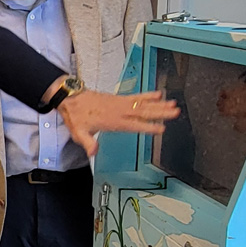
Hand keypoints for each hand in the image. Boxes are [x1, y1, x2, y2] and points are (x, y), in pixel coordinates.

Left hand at [57, 90, 178, 156]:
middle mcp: (119, 111)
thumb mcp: (78, 133)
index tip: (161, 128)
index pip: (134, 125)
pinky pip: (136, 96)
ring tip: (173, 104)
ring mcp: (120, 103)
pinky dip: (148, 95)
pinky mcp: (119, 98)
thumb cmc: (76, 116)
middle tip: (175, 112)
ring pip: (143, 104)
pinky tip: (159, 94)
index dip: (147, 126)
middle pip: (143, 112)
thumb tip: (93, 152)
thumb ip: (87, 143)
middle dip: (160, 112)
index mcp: (112, 121)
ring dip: (159, 104)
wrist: (70, 97)